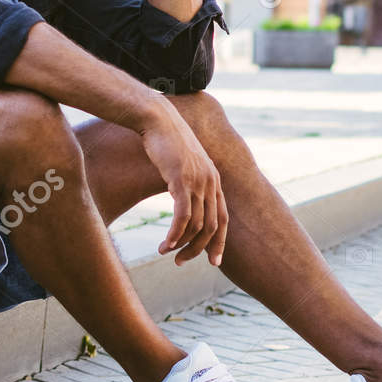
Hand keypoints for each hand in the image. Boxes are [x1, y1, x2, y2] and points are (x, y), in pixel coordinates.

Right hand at [138, 109, 227, 267]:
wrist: (158, 119)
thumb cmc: (166, 142)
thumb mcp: (183, 164)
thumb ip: (188, 182)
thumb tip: (183, 202)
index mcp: (214, 180)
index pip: (223, 219)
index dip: (219, 243)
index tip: (213, 262)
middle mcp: (211, 182)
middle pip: (212, 227)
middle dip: (198, 249)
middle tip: (181, 262)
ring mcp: (198, 181)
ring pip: (197, 225)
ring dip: (180, 244)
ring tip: (165, 252)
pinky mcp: (182, 180)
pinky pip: (182, 216)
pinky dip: (175, 234)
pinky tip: (165, 244)